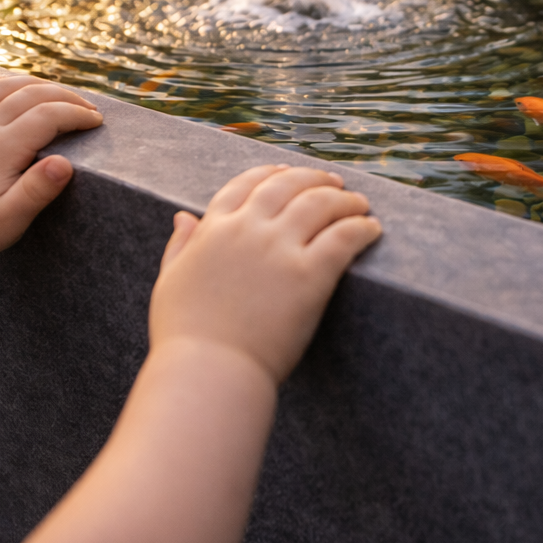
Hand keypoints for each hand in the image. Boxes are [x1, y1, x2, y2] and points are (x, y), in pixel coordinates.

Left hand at [0, 75, 102, 267]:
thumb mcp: (7, 221)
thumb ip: (37, 190)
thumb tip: (65, 163)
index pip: (48, 115)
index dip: (78, 114)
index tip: (98, 123)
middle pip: (31, 93)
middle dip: (66, 96)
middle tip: (90, 109)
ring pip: (5, 85)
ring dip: (38, 84)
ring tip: (61, 96)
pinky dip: (0, 81)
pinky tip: (11, 85)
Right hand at [149, 165, 381, 384]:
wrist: (208, 372)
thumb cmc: (185, 338)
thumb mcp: (170, 283)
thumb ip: (180, 247)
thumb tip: (183, 216)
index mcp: (214, 230)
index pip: (246, 185)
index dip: (270, 173)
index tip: (288, 170)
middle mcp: (248, 230)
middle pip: (288, 185)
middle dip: (314, 178)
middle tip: (335, 182)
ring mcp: (279, 249)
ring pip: (321, 203)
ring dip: (345, 200)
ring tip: (361, 205)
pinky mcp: (309, 274)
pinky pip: (344, 237)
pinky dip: (362, 228)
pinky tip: (372, 230)